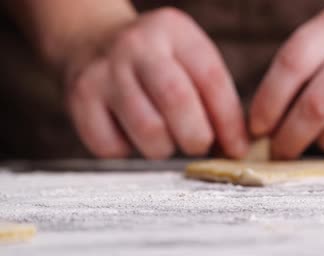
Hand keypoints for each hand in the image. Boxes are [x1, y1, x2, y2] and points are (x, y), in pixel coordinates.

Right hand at [65, 8, 248, 158]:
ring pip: (148, 130)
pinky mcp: (80, 99)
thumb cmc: (157, 62)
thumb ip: (215, 96)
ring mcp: (104, 70)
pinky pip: (112, 146)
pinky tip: (131, 135)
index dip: (229, 122)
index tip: (237, 148)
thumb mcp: (188, 58)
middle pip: (177, 101)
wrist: (91, 39)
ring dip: (164, 148)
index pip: (212, 80)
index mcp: (174, 31)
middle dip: (197, 137)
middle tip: (198, 145)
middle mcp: (137, 45)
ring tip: (165, 140)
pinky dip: (128, 151)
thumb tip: (237, 148)